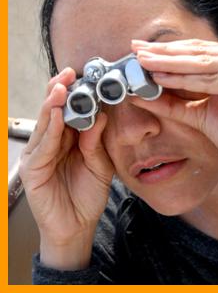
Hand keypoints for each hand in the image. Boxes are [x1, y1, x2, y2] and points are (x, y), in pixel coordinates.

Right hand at [19, 68, 114, 260]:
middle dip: (60, 91)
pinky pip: (44, 146)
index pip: (69, 111)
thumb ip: (96, 141)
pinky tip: (57, 116)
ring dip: (53, 105)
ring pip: (46, 124)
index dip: (75, 94)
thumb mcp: (99, 164)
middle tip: (68, 74)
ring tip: (61, 88)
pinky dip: (51, 130)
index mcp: (69, 140)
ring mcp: (41, 155)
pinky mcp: (33, 169)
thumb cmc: (87, 195)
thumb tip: (101, 115)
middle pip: (54, 112)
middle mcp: (53, 143)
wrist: (78, 226)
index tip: (83, 77)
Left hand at [131, 39, 217, 166]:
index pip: (198, 50)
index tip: (142, 48)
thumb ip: (173, 102)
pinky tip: (162, 77)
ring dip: (169, 62)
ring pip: (201, 63)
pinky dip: (184, 79)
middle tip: (137, 49)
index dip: (169, 49)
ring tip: (144, 61)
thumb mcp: (199, 112)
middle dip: (164, 52)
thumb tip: (141, 93)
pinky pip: (211, 80)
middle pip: (197, 52)